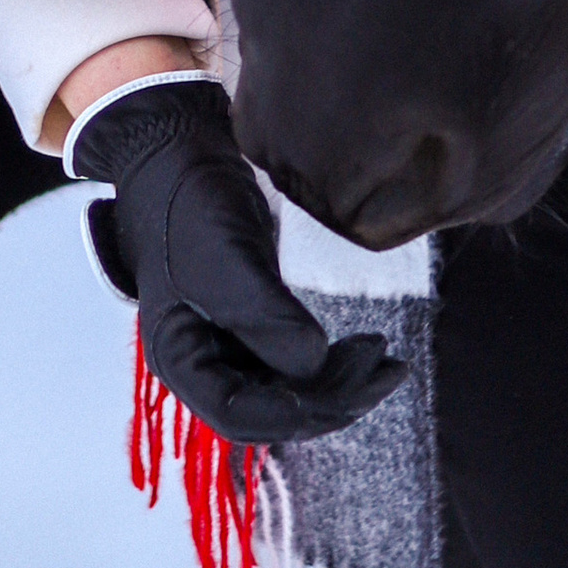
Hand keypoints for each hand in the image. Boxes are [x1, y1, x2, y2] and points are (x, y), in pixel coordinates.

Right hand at [69, 76, 404, 446]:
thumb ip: (267, 319)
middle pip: (271, 409)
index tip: (341, 398)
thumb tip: (313, 365)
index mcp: (183, 359)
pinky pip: (294, 358)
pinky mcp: (253, 320)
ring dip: (337, 383)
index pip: (238, 414)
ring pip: (288, 388)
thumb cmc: (192, 206)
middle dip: (330, 400)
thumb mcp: (227, 261)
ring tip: (386, 361)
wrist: (181, 152)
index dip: (291, 416)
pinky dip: (330, 361)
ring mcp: (230, 343)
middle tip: (384, 373)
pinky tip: (364, 349)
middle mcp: (205, 362)